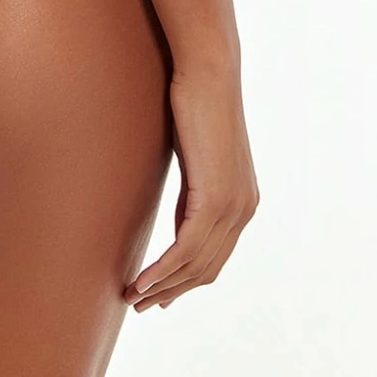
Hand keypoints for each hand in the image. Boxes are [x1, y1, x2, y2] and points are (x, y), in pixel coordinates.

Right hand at [125, 65, 257, 310]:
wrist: (209, 73)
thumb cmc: (196, 103)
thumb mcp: (195, 157)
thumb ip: (193, 191)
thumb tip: (181, 216)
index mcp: (243, 202)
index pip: (214, 256)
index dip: (184, 281)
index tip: (156, 294)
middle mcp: (244, 210)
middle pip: (206, 268)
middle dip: (171, 291)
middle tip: (138, 303)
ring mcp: (233, 206)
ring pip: (196, 264)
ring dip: (162, 286)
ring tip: (131, 296)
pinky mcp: (215, 198)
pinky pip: (187, 247)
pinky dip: (163, 270)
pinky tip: (142, 280)